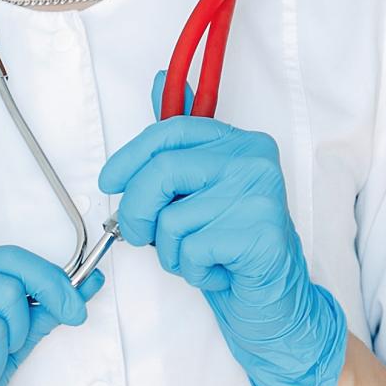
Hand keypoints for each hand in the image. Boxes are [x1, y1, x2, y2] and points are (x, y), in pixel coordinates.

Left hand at [100, 99, 347, 385]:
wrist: (275, 303)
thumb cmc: (231, 249)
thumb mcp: (200, 192)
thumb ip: (182, 141)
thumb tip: (160, 81)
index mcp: (242, 143)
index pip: (171, 131)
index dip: (129, 158)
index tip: (110, 184)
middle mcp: (256, 162)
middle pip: (162, 171)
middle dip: (138, 211)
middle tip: (143, 235)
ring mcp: (261, 197)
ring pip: (172, 219)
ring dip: (170, 252)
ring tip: (198, 257)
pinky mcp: (261, 235)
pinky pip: (192, 250)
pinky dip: (193, 271)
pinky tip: (218, 272)